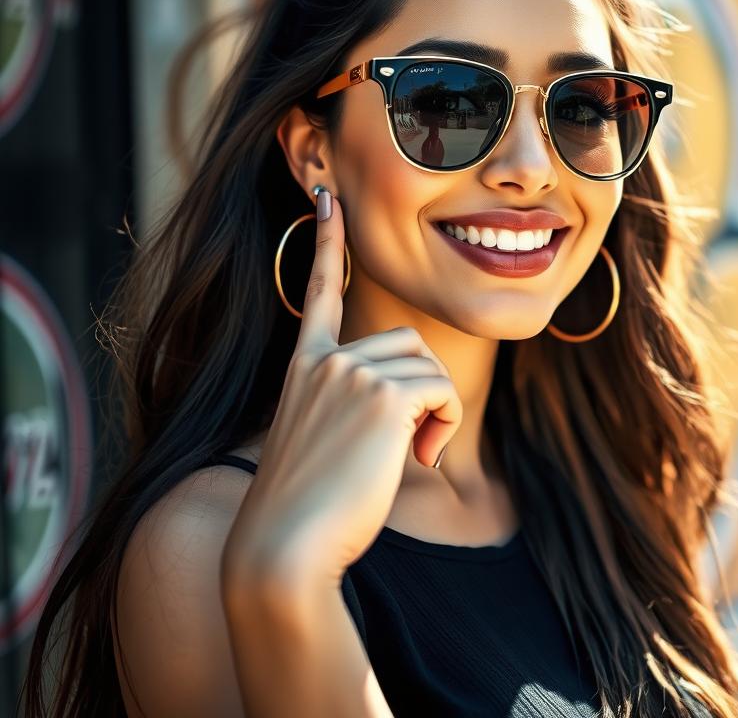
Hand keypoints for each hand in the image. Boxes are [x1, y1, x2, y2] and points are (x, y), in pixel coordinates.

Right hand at [222, 187, 461, 592]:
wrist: (284, 550)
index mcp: (305, 366)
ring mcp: (349, 371)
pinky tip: (420, 460)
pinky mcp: (379, 393)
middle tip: (410, 446)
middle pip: (410, 342)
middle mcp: (324, 359)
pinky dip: (445, 426)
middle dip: (424, 391)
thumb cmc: (309, 512)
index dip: (326, 242)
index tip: (327, 195)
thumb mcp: (326, 444)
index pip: (319, 291)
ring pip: (431, 366)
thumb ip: (355, 407)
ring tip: (411, 456)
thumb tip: (410, 403)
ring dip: (437, 413)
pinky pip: (443, 390)